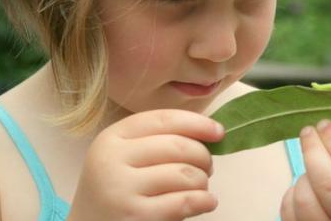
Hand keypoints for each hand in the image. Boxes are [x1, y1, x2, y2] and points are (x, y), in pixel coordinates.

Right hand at [67, 109, 224, 220]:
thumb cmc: (117, 190)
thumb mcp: (124, 157)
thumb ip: (157, 141)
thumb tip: (209, 132)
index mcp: (112, 137)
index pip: (163, 119)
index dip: (196, 123)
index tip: (218, 132)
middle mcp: (112, 159)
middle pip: (177, 146)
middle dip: (203, 156)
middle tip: (208, 168)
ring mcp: (122, 189)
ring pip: (184, 174)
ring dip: (202, 182)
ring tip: (201, 188)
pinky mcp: (135, 216)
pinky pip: (183, 201)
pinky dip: (204, 201)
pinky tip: (207, 202)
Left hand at [280, 120, 330, 220]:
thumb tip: (329, 127)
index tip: (323, 124)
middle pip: (329, 185)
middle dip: (314, 152)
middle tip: (307, 132)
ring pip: (306, 201)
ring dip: (303, 178)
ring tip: (310, 170)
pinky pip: (290, 214)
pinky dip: (292, 196)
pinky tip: (303, 190)